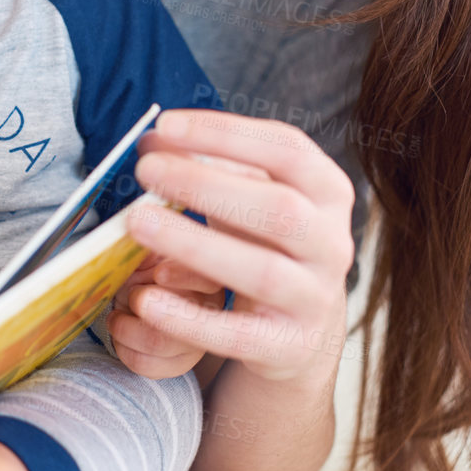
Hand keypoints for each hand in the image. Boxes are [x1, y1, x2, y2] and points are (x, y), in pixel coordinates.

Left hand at [106, 253, 226, 377]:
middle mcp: (212, 312)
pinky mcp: (178, 364)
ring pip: (158, 342)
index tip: (158, 273)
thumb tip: (141, 240)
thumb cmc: (148, 270)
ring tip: (116, 315)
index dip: (183, 276)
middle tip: (130, 295)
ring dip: (125, 327)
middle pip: (183, 317)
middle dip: (143, 304)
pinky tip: (120, 335)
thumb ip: (149, 247)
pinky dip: (123, 349)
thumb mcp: (150, 251)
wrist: (141, 299)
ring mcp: (197, 342)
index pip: (208, 278)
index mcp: (210, 277)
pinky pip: (146, 364)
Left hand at [113, 109, 354, 387]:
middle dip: (207, 185)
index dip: (227, 134)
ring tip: (137, 221)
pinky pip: (239, 335)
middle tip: (145, 170)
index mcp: (328, 192)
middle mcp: (333, 243)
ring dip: (195, 244)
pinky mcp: (289, 346)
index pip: (287, 151)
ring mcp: (315, 298)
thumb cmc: (265, 243)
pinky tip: (147, 300)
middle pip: (278, 209)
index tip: (165, 125)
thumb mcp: (251, 198)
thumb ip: (210, 166)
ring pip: (262, 271)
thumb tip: (153, 142)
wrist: (302, 330)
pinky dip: (191, 319)